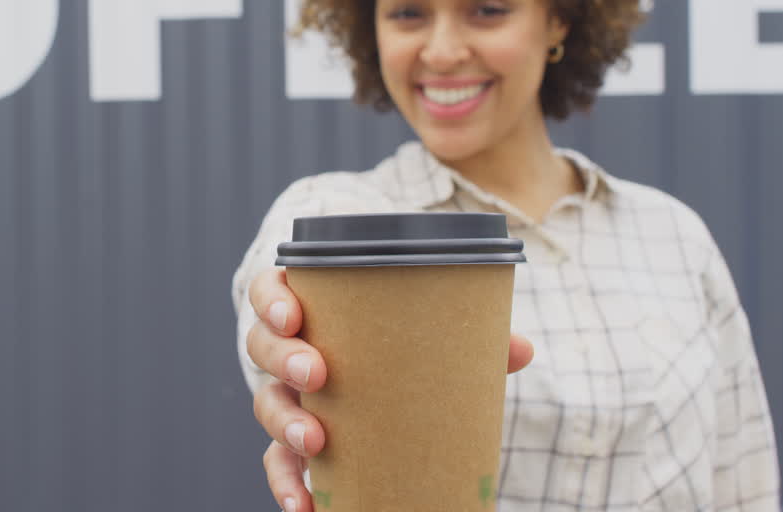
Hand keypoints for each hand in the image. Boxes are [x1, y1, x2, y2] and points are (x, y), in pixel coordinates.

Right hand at [246, 265, 534, 511]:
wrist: (391, 396)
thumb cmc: (399, 350)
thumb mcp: (426, 337)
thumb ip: (465, 338)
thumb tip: (519, 349)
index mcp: (313, 310)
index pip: (271, 291)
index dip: (273, 301)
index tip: (295, 316)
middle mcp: (289, 351)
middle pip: (262, 346)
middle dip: (284, 358)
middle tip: (318, 373)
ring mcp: (287, 398)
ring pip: (265, 403)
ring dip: (284, 422)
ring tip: (315, 441)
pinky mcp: (292, 445)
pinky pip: (278, 464)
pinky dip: (287, 484)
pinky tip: (304, 505)